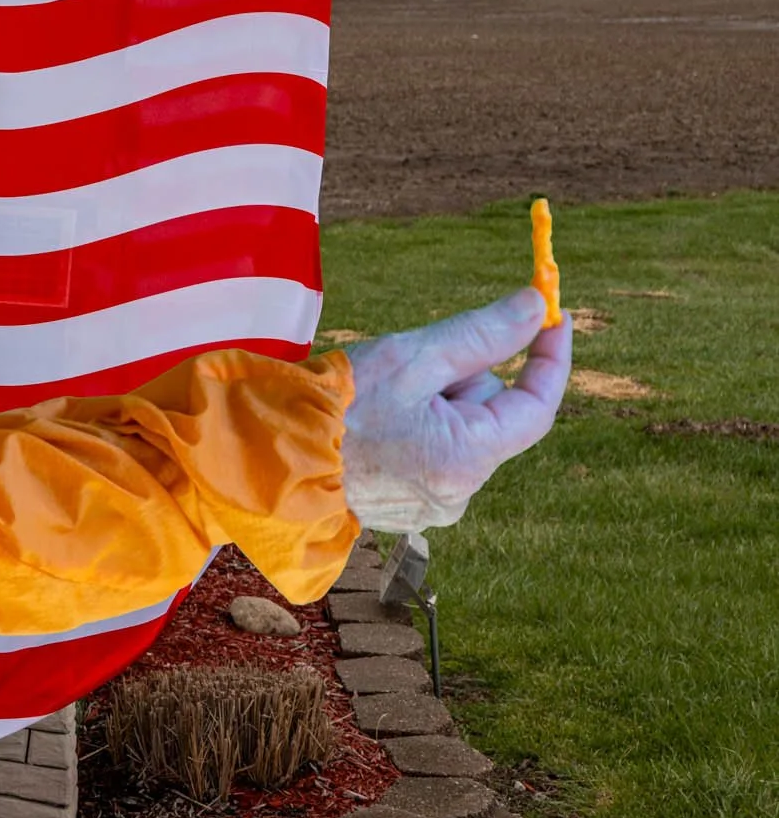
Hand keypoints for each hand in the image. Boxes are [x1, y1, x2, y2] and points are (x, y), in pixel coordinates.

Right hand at [337, 288, 570, 533]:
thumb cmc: (336, 404)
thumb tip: (535, 308)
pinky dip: (415, 428)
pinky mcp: (409, 509)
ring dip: (434, 403)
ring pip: (460, 433)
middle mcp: (460, 493)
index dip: (549, 358)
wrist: (268, 456)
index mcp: (467, 459)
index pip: (536, 407)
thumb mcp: (411, 357)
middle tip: (412, 364)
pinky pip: (434, 455)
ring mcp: (433, 505)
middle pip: (489, 416)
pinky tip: (375, 422)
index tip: (550, 315)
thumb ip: (480, 334)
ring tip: (381, 396)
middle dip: (462, 379)